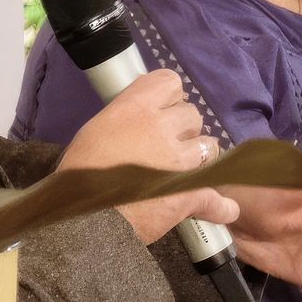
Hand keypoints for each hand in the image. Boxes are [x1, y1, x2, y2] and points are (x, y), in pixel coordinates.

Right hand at [57, 71, 229, 243]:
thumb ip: (123, 120)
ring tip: (183, 171)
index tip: (161, 110)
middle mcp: (163, 127)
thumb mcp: (94, 132)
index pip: (169, 82)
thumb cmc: (79, 175)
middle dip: (182, 129)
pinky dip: (220, 206)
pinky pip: (217, 197)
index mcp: (136, 108)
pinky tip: (222, 209)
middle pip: (191, 115)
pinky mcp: (191, 192)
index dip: (168, 97)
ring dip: (198, 157)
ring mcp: (181, 160)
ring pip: (208, 146)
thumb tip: (137, 123)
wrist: (86, 219)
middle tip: (166, 146)